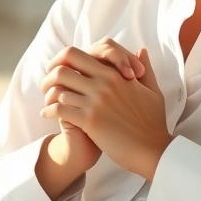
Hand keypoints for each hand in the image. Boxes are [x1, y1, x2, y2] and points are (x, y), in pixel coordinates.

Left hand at [41, 47, 172, 179]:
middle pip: (64, 66)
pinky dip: (50, 111)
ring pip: (59, 87)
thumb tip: (141, 50)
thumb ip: (146, 69)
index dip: (63, 60)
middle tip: (46, 84)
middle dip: (50, 73)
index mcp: (115, 74)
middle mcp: (104, 83)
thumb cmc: (153, 123)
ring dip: (48, 94)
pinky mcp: (90, 120)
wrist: (153, 149)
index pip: (80, 55)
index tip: (57, 69)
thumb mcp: (152, 91)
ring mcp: (96, 101)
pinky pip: (60, 109)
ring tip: (47, 102)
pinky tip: (48, 115)